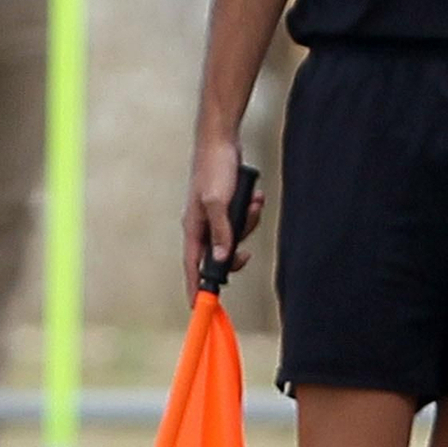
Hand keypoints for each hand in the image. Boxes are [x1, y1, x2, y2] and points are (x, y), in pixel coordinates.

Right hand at [183, 133, 262, 296]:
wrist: (221, 140)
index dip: (195, 286)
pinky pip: (242, 218)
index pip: (192, 264)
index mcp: (193, 226)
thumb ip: (221, 231)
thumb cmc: (213, 167)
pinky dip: (252, 209)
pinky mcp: (227, 204)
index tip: (198, 306)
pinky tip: (255, 196)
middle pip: (219, 253)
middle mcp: (201, 223)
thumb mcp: (218, 202)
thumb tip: (220, 257)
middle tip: (246, 254)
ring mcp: (214, 214)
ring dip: (248, 223)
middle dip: (236, 251)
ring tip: (253, 204)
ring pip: (235, 235)